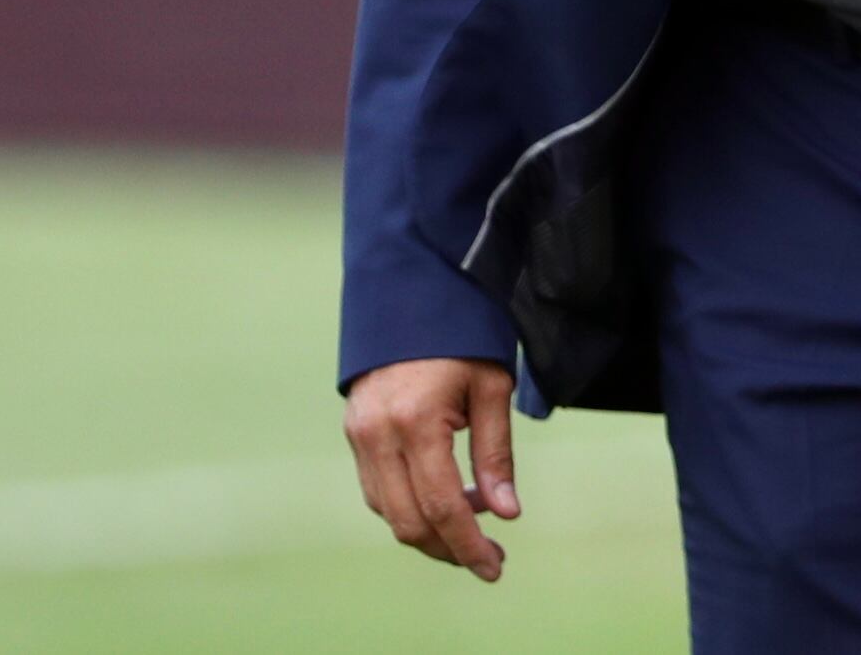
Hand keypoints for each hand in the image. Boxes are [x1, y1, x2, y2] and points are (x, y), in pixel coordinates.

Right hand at [343, 357, 520, 579]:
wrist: (411, 294)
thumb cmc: (462, 337)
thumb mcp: (492, 388)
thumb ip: (496, 453)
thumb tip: (506, 513)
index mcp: (416, 420)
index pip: (442, 505)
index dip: (469, 545)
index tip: (494, 567)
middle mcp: (378, 433)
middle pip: (408, 521)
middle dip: (449, 548)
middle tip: (490, 556)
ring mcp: (359, 434)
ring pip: (389, 511)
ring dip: (429, 530)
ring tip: (474, 520)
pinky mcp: (354, 432)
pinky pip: (378, 489)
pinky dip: (409, 506)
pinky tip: (445, 497)